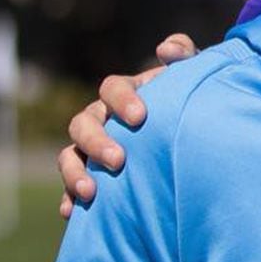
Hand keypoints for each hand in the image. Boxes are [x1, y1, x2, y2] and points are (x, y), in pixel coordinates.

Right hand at [57, 33, 201, 217]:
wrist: (192, 140)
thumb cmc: (191, 105)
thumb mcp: (192, 80)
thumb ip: (184, 58)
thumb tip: (166, 49)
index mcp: (124, 94)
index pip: (112, 88)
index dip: (122, 99)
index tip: (141, 117)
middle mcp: (102, 119)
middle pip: (83, 123)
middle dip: (97, 141)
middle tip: (119, 160)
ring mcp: (91, 149)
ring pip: (69, 155)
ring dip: (74, 172)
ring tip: (91, 192)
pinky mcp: (91, 176)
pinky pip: (70, 187)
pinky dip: (68, 197)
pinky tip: (72, 212)